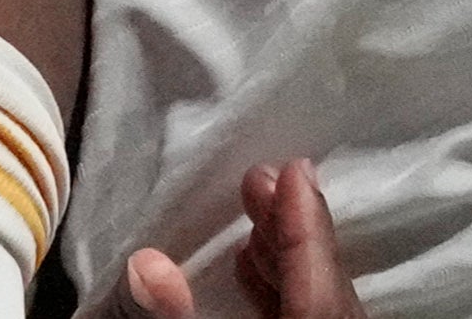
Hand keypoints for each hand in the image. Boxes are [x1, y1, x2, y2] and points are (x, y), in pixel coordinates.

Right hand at [87, 162, 363, 318]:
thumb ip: (176, 316)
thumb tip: (146, 261)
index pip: (317, 284)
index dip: (306, 226)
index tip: (295, 168)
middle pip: (324, 287)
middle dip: (293, 230)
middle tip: (259, 178)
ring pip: (323, 303)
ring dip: (288, 260)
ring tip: (252, 218)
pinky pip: (310, 318)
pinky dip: (286, 291)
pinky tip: (251, 270)